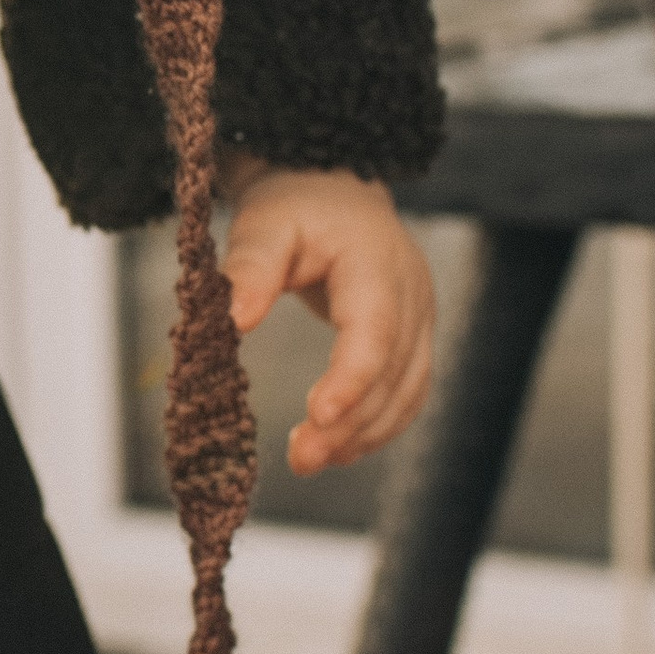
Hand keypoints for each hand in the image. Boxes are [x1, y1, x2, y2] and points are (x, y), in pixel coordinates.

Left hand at [218, 163, 433, 474]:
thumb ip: (251, 268)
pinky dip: (376, 427)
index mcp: (377, 262)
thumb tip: (234, 322)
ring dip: (364, 434)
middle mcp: (412, 294)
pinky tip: (337, 449)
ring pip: (407, 392)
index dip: (353, 377)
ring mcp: (421, 320)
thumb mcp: (264, 224)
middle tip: (301, 458)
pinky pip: (406, 394)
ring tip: (309, 460)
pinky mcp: (414, 341)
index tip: (319, 417)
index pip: (375, 328)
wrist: (334, 192)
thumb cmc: (295, 207)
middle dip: (351, 422)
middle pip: (394, 372)